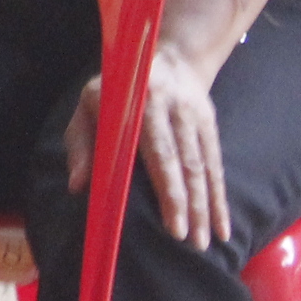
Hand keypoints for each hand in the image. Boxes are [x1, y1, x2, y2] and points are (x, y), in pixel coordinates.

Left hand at [63, 43, 231, 248]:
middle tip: (191, 243)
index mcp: (140, 104)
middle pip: (186, 165)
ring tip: (208, 242)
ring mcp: (194, 118)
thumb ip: (82, 142)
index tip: (171, 224)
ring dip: (207, 207)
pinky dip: (219, 196)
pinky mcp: (210, 125)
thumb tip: (78, 185)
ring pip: (204, 168)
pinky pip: (216, 165)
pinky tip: (222, 224)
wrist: (166, 57)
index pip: (159, 154)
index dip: (168, 190)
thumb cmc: (116, 89)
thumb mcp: (90, 103)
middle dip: (190, 206)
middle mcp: (172, 111)